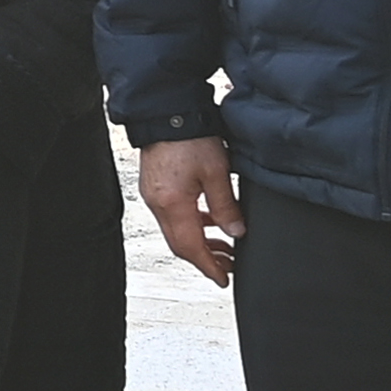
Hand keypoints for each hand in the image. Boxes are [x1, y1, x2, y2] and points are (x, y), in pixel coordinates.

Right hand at [141, 135, 243, 285]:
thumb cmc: (189, 136)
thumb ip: (226, 206)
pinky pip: (172, 216)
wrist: (167, 111)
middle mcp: (158, 204)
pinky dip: (192, 225)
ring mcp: (154, 196)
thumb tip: (236, 231)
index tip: (223, 279)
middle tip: (228, 266)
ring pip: (176, 231)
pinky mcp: (155, 187)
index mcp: (172, 204)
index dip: (209, 267)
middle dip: (205, 258)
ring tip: (224, 245)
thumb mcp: (217, 172)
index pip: (191, 248)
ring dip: (200, 242)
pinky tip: (209, 220)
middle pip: (180, 244)